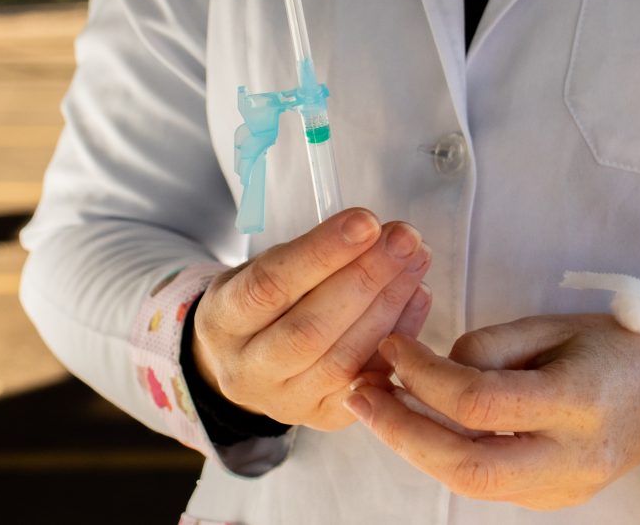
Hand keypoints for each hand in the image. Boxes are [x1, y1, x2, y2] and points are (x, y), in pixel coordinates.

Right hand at [192, 208, 431, 430]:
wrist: (248, 363)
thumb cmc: (263, 302)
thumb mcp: (262, 269)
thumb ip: (308, 255)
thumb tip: (372, 232)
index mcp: (222, 323)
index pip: (270, 286)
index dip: (321, 253)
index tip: (366, 221)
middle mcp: (248, 371)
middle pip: (310, 328)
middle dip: (366, 277)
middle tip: (404, 239)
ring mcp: (287, 402)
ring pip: (344, 360)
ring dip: (390, 304)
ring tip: (416, 260)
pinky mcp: (326, 417)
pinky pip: (370, 379)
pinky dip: (401, 334)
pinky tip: (418, 295)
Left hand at [344, 314, 639, 509]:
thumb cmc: (615, 347)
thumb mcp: (556, 326)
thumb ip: (492, 345)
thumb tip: (434, 369)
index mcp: (577, 402)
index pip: (479, 401)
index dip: (423, 375)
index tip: (392, 346)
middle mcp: (570, 458)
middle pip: (468, 466)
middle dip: (402, 433)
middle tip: (359, 398)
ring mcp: (562, 489)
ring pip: (471, 484)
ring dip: (415, 447)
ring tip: (377, 409)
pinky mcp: (552, 499)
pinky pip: (486, 483)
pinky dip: (444, 454)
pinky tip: (419, 425)